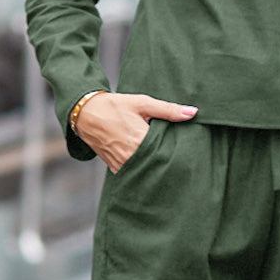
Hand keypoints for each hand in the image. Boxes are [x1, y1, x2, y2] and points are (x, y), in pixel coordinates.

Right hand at [74, 91, 197, 171]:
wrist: (86, 113)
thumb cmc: (115, 106)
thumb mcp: (142, 104)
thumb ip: (168, 110)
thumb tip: (193, 112)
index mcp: (140, 140)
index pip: (167, 154)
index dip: (178, 154)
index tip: (189, 154)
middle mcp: (131, 156)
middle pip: (158, 166)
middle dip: (169, 164)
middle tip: (184, 164)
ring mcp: (122, 165)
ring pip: (146, 173)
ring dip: (156, 170)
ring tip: (170, 168)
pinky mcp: (115, 169)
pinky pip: (133, 175)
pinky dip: (143, 173)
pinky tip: (152, 170)